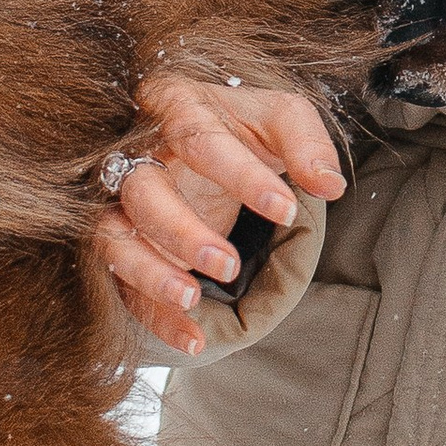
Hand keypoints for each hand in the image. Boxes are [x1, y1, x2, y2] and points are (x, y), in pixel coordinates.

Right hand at [94, 72, 345, 355]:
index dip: (240, 174)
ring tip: (192, 299)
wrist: (206, 142)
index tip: (284, 208)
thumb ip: (306, 143)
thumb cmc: (242, 128)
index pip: (199, 137)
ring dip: (151, 274)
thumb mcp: (280, 119)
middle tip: (227, 265)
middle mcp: (138, 154)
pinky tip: (192, 338)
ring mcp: (121, 203)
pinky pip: (123, 283)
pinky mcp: (120, 245)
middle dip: (181, 231)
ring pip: (115, 239)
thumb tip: (330, 184)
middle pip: (142, 192)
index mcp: (176, 107)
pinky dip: (155, 314)